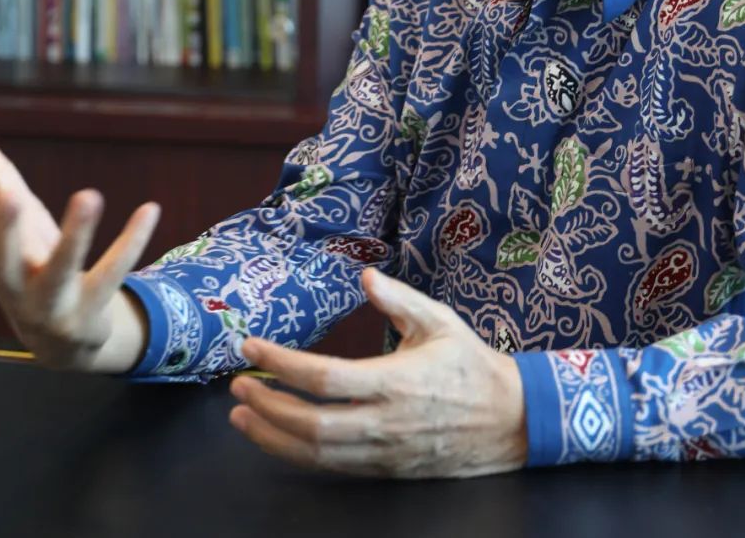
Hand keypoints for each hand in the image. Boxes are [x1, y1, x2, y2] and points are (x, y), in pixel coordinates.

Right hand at [0, 135, 158, 371]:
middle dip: (5, 229)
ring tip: (89, 195)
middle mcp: (13, 286)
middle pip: (2, 260)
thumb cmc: (33, 268)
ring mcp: (50, 303)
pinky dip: (133, 240)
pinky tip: (150, 209)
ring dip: (75, 235)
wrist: (63, 345)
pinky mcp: (89, 309)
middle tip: (9, 195)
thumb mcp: (17, 227)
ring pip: (61, 269)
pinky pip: (114, 271)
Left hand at [229, 267, 527, 477]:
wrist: (507, 420)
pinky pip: (331, 467)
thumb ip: (400, 299)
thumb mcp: (440, 321)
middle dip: (266, 405)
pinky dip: (296, 453)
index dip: (282, 363)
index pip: (325, 377)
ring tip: (242, 416)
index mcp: (398, 381)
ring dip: (271, 436)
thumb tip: (364, 276)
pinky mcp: (384, 469)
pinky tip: (277, 436)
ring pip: (315, 453)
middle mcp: (386, 422)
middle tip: (237, 385)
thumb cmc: (470, 364)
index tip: (251, 348)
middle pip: (311, 423)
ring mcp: (384, 452)